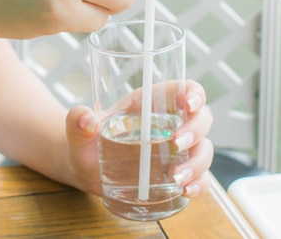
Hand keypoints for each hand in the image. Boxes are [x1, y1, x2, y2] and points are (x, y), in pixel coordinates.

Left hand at [64, 80, 213, 197]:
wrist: (84, 169)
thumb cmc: (85, 142)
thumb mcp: (78, 131)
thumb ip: (77, 121)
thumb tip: (86, 119)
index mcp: (148, 104)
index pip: (182, 89)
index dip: (193, 92)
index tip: (189, 103)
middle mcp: (167, 124)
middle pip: (201, 119)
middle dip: (195, 130)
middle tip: (175, 143)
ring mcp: (175, 151)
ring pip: (204, 150)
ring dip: (197, 163)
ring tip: (176, 178)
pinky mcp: (176, 175)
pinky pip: (200, 178)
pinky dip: (199, 185)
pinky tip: (187, 191)